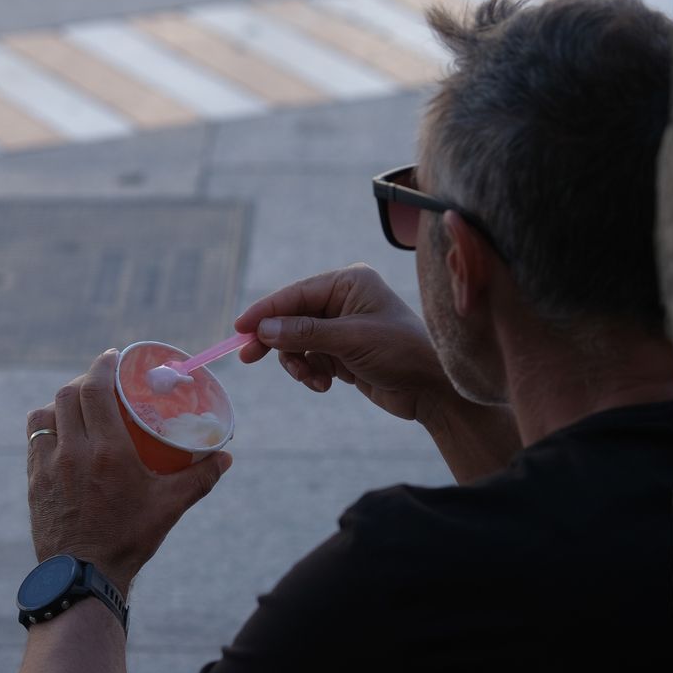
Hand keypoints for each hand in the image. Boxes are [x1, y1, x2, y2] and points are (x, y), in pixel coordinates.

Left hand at [27, 350, 232, 592]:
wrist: (83, 576)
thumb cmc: (129, 539)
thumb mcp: (170, 506)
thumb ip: (199, 478)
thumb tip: (225, 457)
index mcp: (108, 451)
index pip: (94, 389)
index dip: (101, 366)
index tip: (111, 357)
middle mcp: (73, 451)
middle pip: (68, 395)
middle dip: (83, 382)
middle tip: (100, 384)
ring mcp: (49, 466)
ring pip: (45, 414)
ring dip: (61, 403)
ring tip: (78, 408)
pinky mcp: (35, 481)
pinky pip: (36, 440)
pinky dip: (48, 428)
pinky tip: (62, 436)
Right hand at [235, 263, 449, 425]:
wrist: (433, 389)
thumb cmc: (401, 352)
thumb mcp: (351, 340)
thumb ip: (305, 333)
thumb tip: (264, 329)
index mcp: (348, 283)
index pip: (296, 294)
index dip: (265, 311)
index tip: (239, 329)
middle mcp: (343, 300)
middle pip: (291, 318)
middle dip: (277, 341)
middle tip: (248, 357)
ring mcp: (341, 327)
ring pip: (297, 342)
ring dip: (298, 363)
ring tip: (313, 379)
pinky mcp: (342, 353)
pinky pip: (310, 359)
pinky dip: (311, 373)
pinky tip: (325, 385)